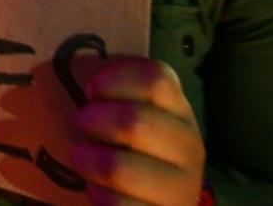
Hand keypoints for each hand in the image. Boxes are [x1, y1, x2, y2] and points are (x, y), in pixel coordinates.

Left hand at [71, 57, 204, 204]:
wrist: (150, 204)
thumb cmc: (132, 152)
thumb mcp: (135, 118)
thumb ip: (120, 97)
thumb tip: (91, 87)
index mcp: (180, 112)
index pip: (156, 79)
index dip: (114, 79)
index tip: (92, 90)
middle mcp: (189, 146)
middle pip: (133, 119)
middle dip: (94, 121)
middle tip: (84, 126)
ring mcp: (181, 187)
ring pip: (117, 166)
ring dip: (88, 160)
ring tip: (84, 159)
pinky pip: (114, 203)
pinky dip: (96, 193)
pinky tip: (98, 189)